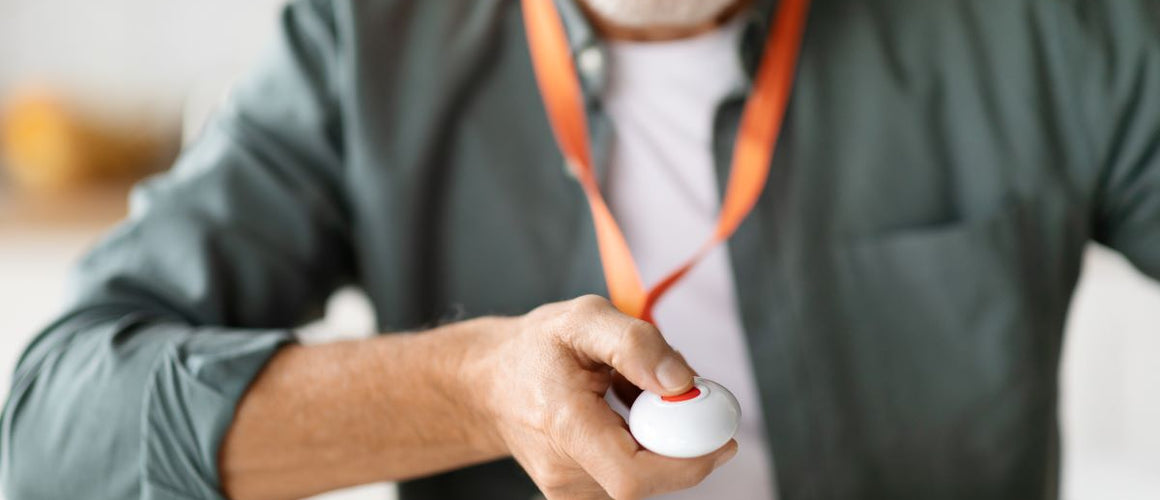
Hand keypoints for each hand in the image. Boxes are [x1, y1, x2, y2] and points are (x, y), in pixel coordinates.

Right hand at [466, 295, 737, 499]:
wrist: (488, 384)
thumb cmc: (536, 349)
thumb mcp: (583, 319)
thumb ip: (635, 344)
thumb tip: (682, 384)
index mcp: (564, 427)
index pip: (633, 476)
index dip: (687, 462)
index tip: (721, 434)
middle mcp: (564, 472)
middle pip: (650, 478)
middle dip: (682, 439)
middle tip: (685, 395)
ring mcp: (570, 493)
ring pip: (647, 477)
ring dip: (660, 438)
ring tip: (627, 396)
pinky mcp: (581, 498)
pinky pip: (635, 479)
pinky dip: (644, 448)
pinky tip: (620, 419)